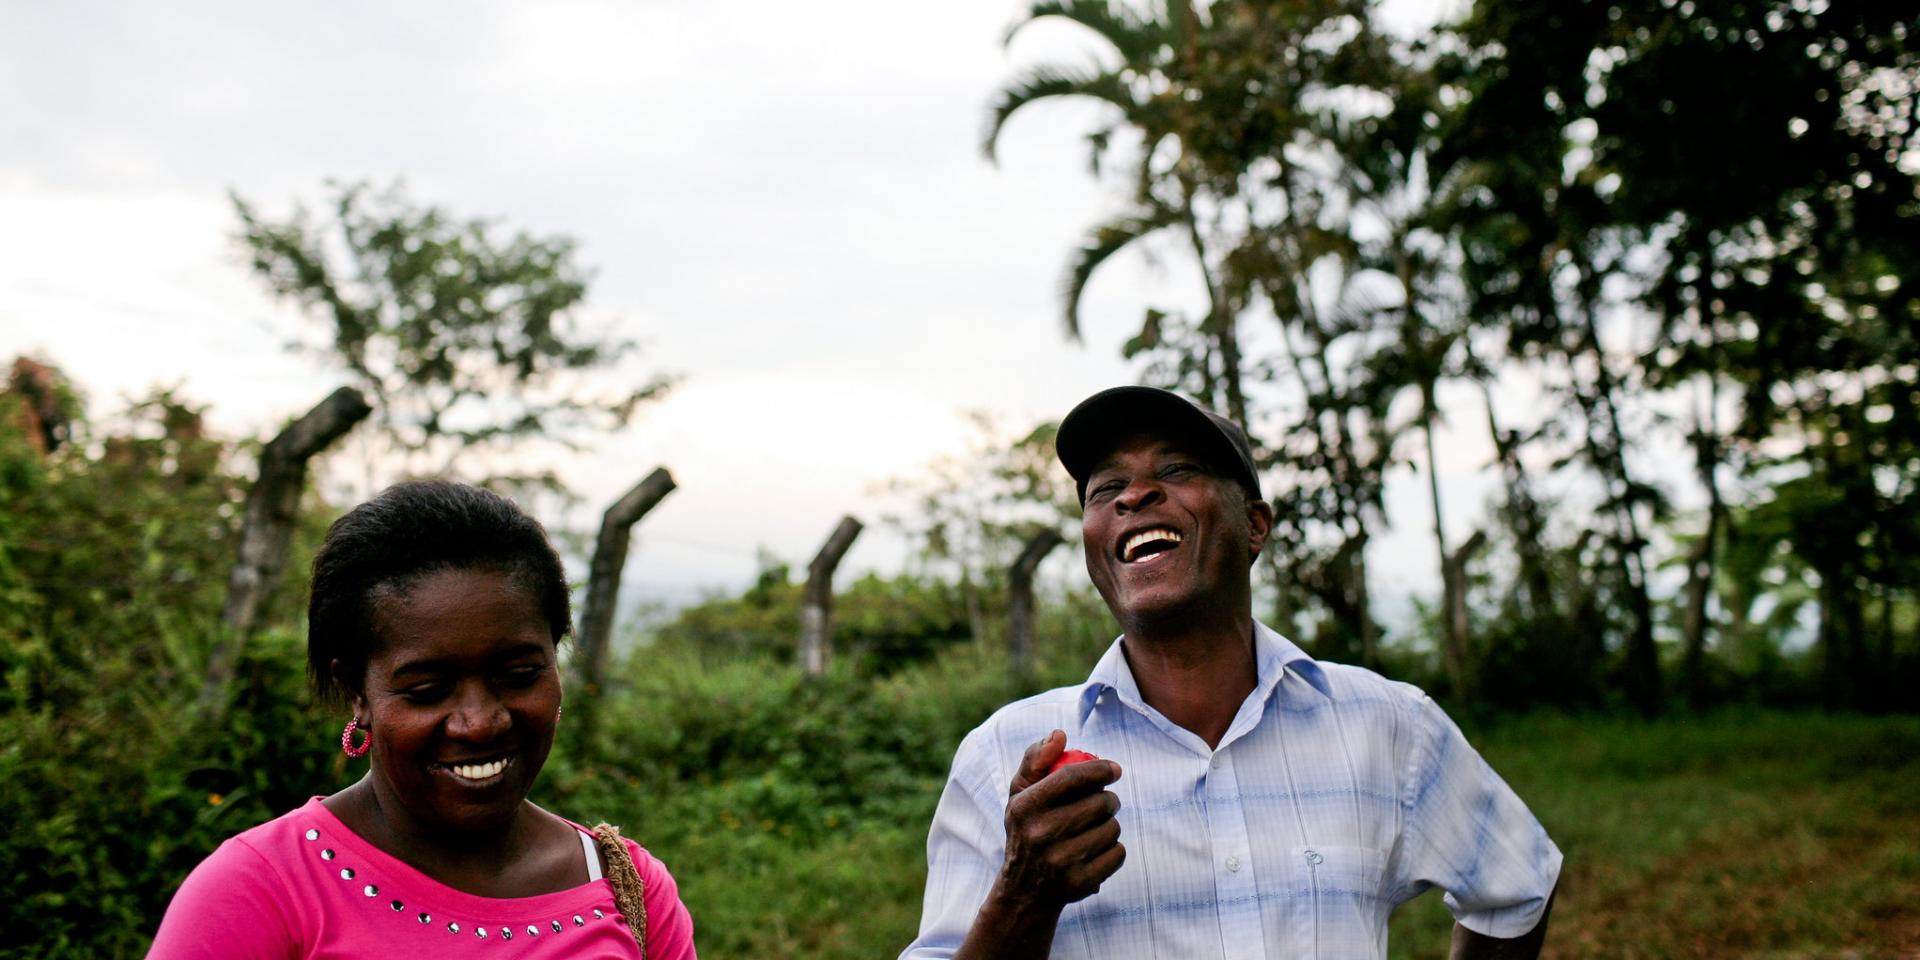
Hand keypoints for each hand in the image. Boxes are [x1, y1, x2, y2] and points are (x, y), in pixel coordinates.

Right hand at [993, 730, 1125, 908]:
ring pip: (1112, 828)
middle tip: (1105, 801)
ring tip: (1096, 827)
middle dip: (1109, 798)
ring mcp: (1060, 862)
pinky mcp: (1080, 883)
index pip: (1070, 777)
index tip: (1114, 769)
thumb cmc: (1027, 830)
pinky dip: (1114, 848)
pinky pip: (1118, 853)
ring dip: (1111, 824)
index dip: (1099, 769)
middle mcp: (1040, 834)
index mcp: (1025, 808)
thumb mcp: (1020, 796)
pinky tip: (1098, 849)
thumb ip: (1035, 760)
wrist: (1024, 891)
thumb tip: (1059, 734)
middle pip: (1099, 803)